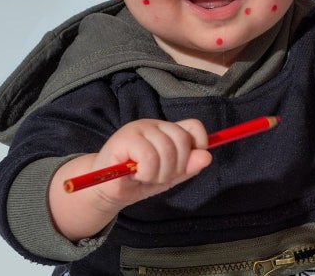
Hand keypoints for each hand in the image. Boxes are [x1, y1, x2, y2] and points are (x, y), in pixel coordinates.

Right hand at [92, 118, 211, 206]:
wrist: (107, 189)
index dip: (198, 144)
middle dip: (175, 168)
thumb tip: (207, 157)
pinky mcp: (125, 137)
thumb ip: (188, 167)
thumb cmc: (138, 180)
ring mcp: (140, 128)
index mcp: (168, 130)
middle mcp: (156, 124)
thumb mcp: (169, 177)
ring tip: (144, 176)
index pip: (194, 126)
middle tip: (158, 177)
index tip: (187, 164)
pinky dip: (146, 173)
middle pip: (182, 141)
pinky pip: (149, 157)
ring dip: (158, 173)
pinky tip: (134, 174)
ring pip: (167, 150)